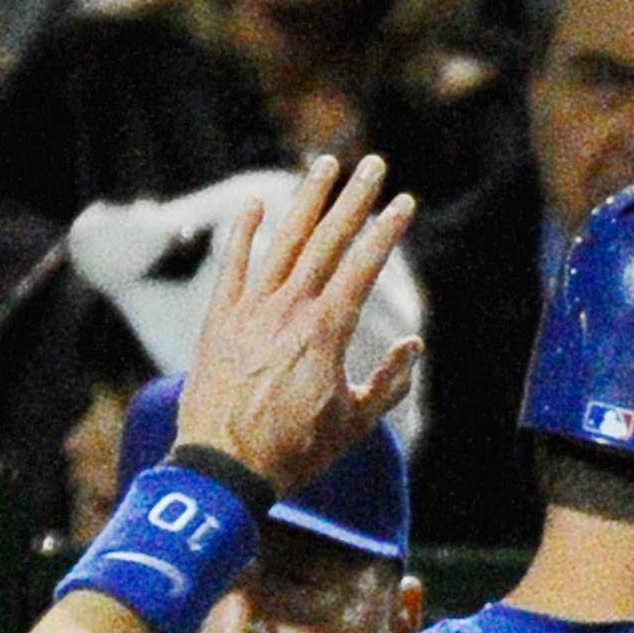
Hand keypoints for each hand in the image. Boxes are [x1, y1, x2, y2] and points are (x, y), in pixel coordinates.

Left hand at [171, 156, 421, 494]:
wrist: (224, 467)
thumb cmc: (293, 452)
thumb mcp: (354, 425)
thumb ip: (388, 384)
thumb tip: (414, 347)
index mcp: (327, 331)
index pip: (364, 266)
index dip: (387, 231)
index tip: (405, 202)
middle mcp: (290, 309)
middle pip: (328, 240)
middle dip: (355, 198)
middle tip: (374, 164)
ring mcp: (251, 310)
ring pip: (284, 241)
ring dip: (306, 200)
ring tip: (325, 164)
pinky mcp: (220, 320)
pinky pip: (232, 266)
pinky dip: (242, 233)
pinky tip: (253, 204)